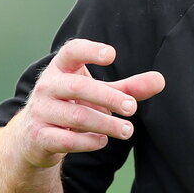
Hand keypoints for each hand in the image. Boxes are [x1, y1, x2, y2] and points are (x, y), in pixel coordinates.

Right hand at [13, 39, 164, 168]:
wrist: (32, 137)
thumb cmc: (73, 106)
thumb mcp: (99, 94)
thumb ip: (128, 88)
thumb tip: (161, 80)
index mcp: (61, 69)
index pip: (72, 52)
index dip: (90, 51)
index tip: (112, 55)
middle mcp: (47, 86)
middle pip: (79, 87)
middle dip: (108, 97)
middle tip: (132, 108)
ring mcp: (40, 112)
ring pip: (76, 116)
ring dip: (105, 123)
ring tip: (127, 130)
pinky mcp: (39, 137)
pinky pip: (65, 140)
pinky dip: (87, 141)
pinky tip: (103, 141)